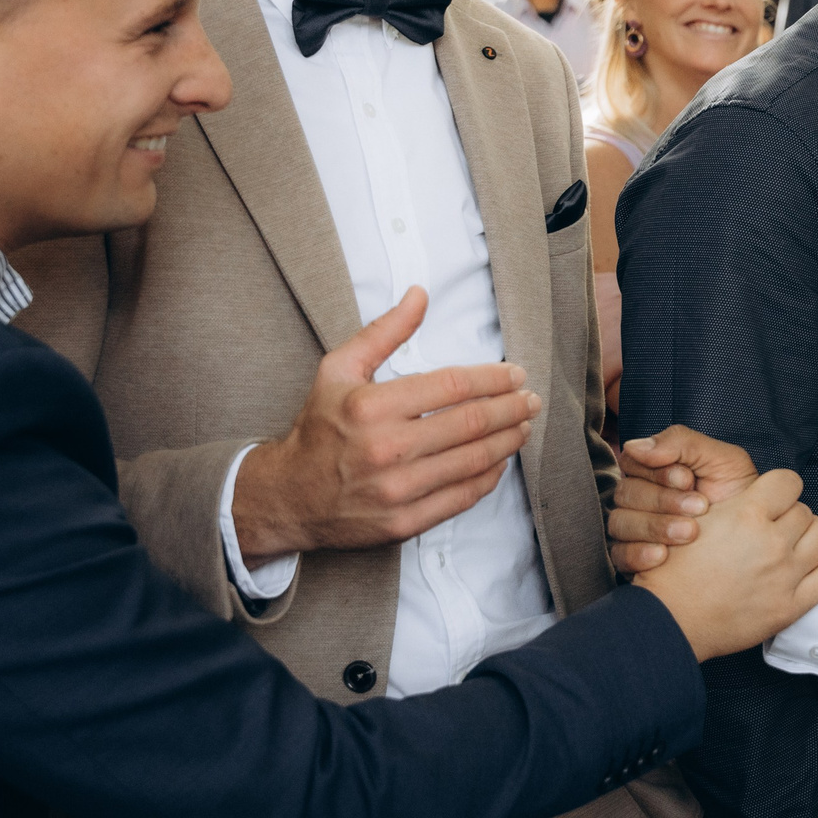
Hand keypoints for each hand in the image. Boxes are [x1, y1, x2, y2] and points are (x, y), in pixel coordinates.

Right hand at [233, 288, 538, 561]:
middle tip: (530, 400)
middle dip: (510, 408)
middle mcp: (385, 449)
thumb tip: (420, 294)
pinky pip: (462, 497)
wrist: (287, 496)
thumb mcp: (338, 370)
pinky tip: (499, 460)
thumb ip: (383, 332)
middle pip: (470, 423)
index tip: (515, 374)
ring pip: (473, 460)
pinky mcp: (403, 522)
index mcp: (371, 407)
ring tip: (523, 425)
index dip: (493, 378)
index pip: (452, 386)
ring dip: (508, 441)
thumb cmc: (319, 428)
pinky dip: (489, 477)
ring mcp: (396, 490)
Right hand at [606, 426, 760, 573]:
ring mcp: (634, 527)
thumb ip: (680, 442)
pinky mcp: (633, 556)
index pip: (631, 462)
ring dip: (655, 526)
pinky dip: (639, 554)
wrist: (755, 533)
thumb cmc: (737, 493)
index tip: (689, 480)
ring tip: (689, 533)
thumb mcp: (720, 458)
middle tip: (699, 507)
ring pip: (620, 522)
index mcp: (654, 468)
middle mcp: (639, 496)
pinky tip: (663, 555)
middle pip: (626, 493)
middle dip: (663, 500)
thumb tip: (634, 445)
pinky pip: (620, 554)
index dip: (659, 472)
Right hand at [631, 468, 817, 659]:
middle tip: (769, 528)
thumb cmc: (673, 571)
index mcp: (745, 514)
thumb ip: (733, 501)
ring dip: (808, 535)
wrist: (668, 621)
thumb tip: (759, 491)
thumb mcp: (694, 519)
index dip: (778, 488)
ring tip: (789, 544)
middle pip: (803, 510)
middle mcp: (770, 543)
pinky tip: (811, 561)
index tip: (769, 498)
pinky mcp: (790, 606)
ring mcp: (784, 576)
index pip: (788, 481)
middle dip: (787, 515)